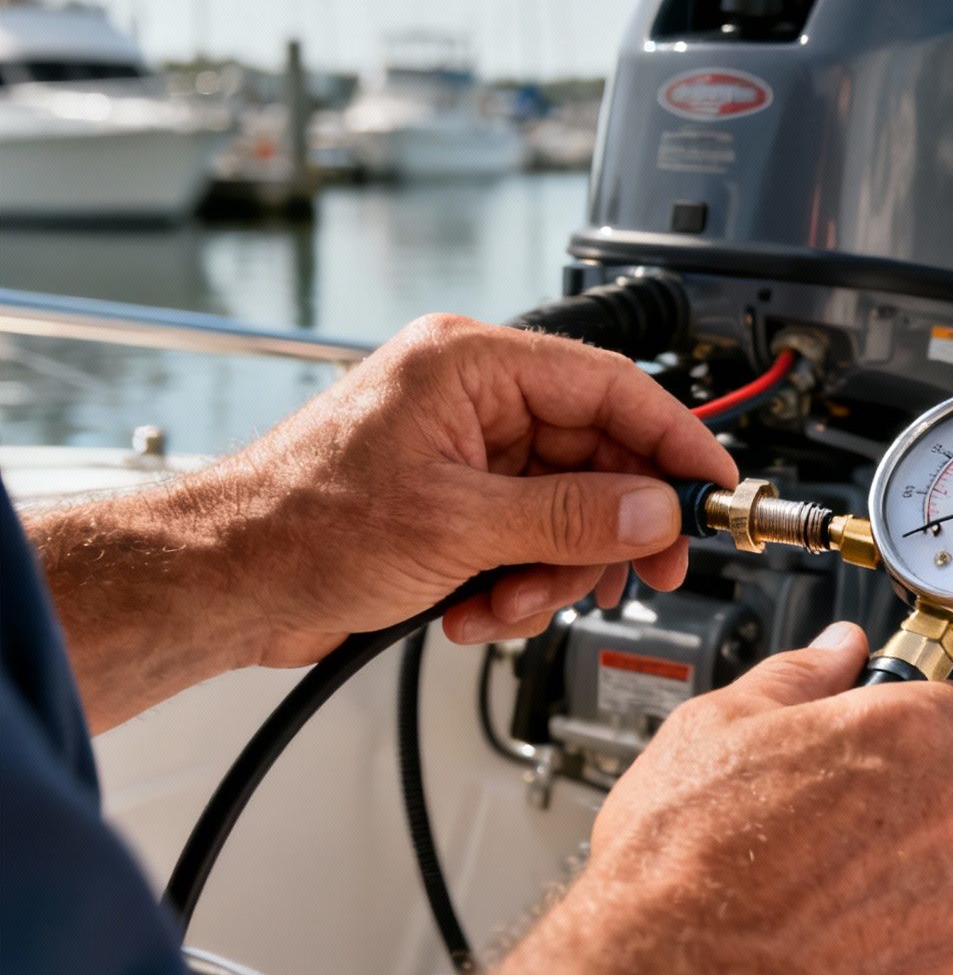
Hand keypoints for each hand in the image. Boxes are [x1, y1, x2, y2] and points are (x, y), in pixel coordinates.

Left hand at [28, 313, 735, 728]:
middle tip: (639, 575)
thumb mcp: (458, 526)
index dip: (673, 440)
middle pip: (595, 458)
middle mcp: (470, 399)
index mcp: (470, 365)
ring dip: (550, 572)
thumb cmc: (295, 528)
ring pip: (565, 510)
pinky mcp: (452, 504)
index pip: (610, 387)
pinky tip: (473, 610)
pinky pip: (527, 539)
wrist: (218, 585)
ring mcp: (462, 454)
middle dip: (605, 530)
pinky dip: (515, 584)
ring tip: (507, 604)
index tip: (712, 489)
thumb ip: (572, 516)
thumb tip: (654, 509)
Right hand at [449, 625, 952, 974]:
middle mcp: (943, 813)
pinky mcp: (932, 966)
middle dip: (923, 796)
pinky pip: (934, 933)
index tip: (911, 733)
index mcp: (903, 735)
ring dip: (908, 867)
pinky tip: (826, 922)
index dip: (943, 720)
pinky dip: (896, 928)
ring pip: (952, 868)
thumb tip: (837, 650)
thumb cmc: (681, 854)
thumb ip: (800, 675)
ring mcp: (944, 897)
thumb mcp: (719, 723)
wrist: (665, 974)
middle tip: (843, 809)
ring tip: (819, 874)